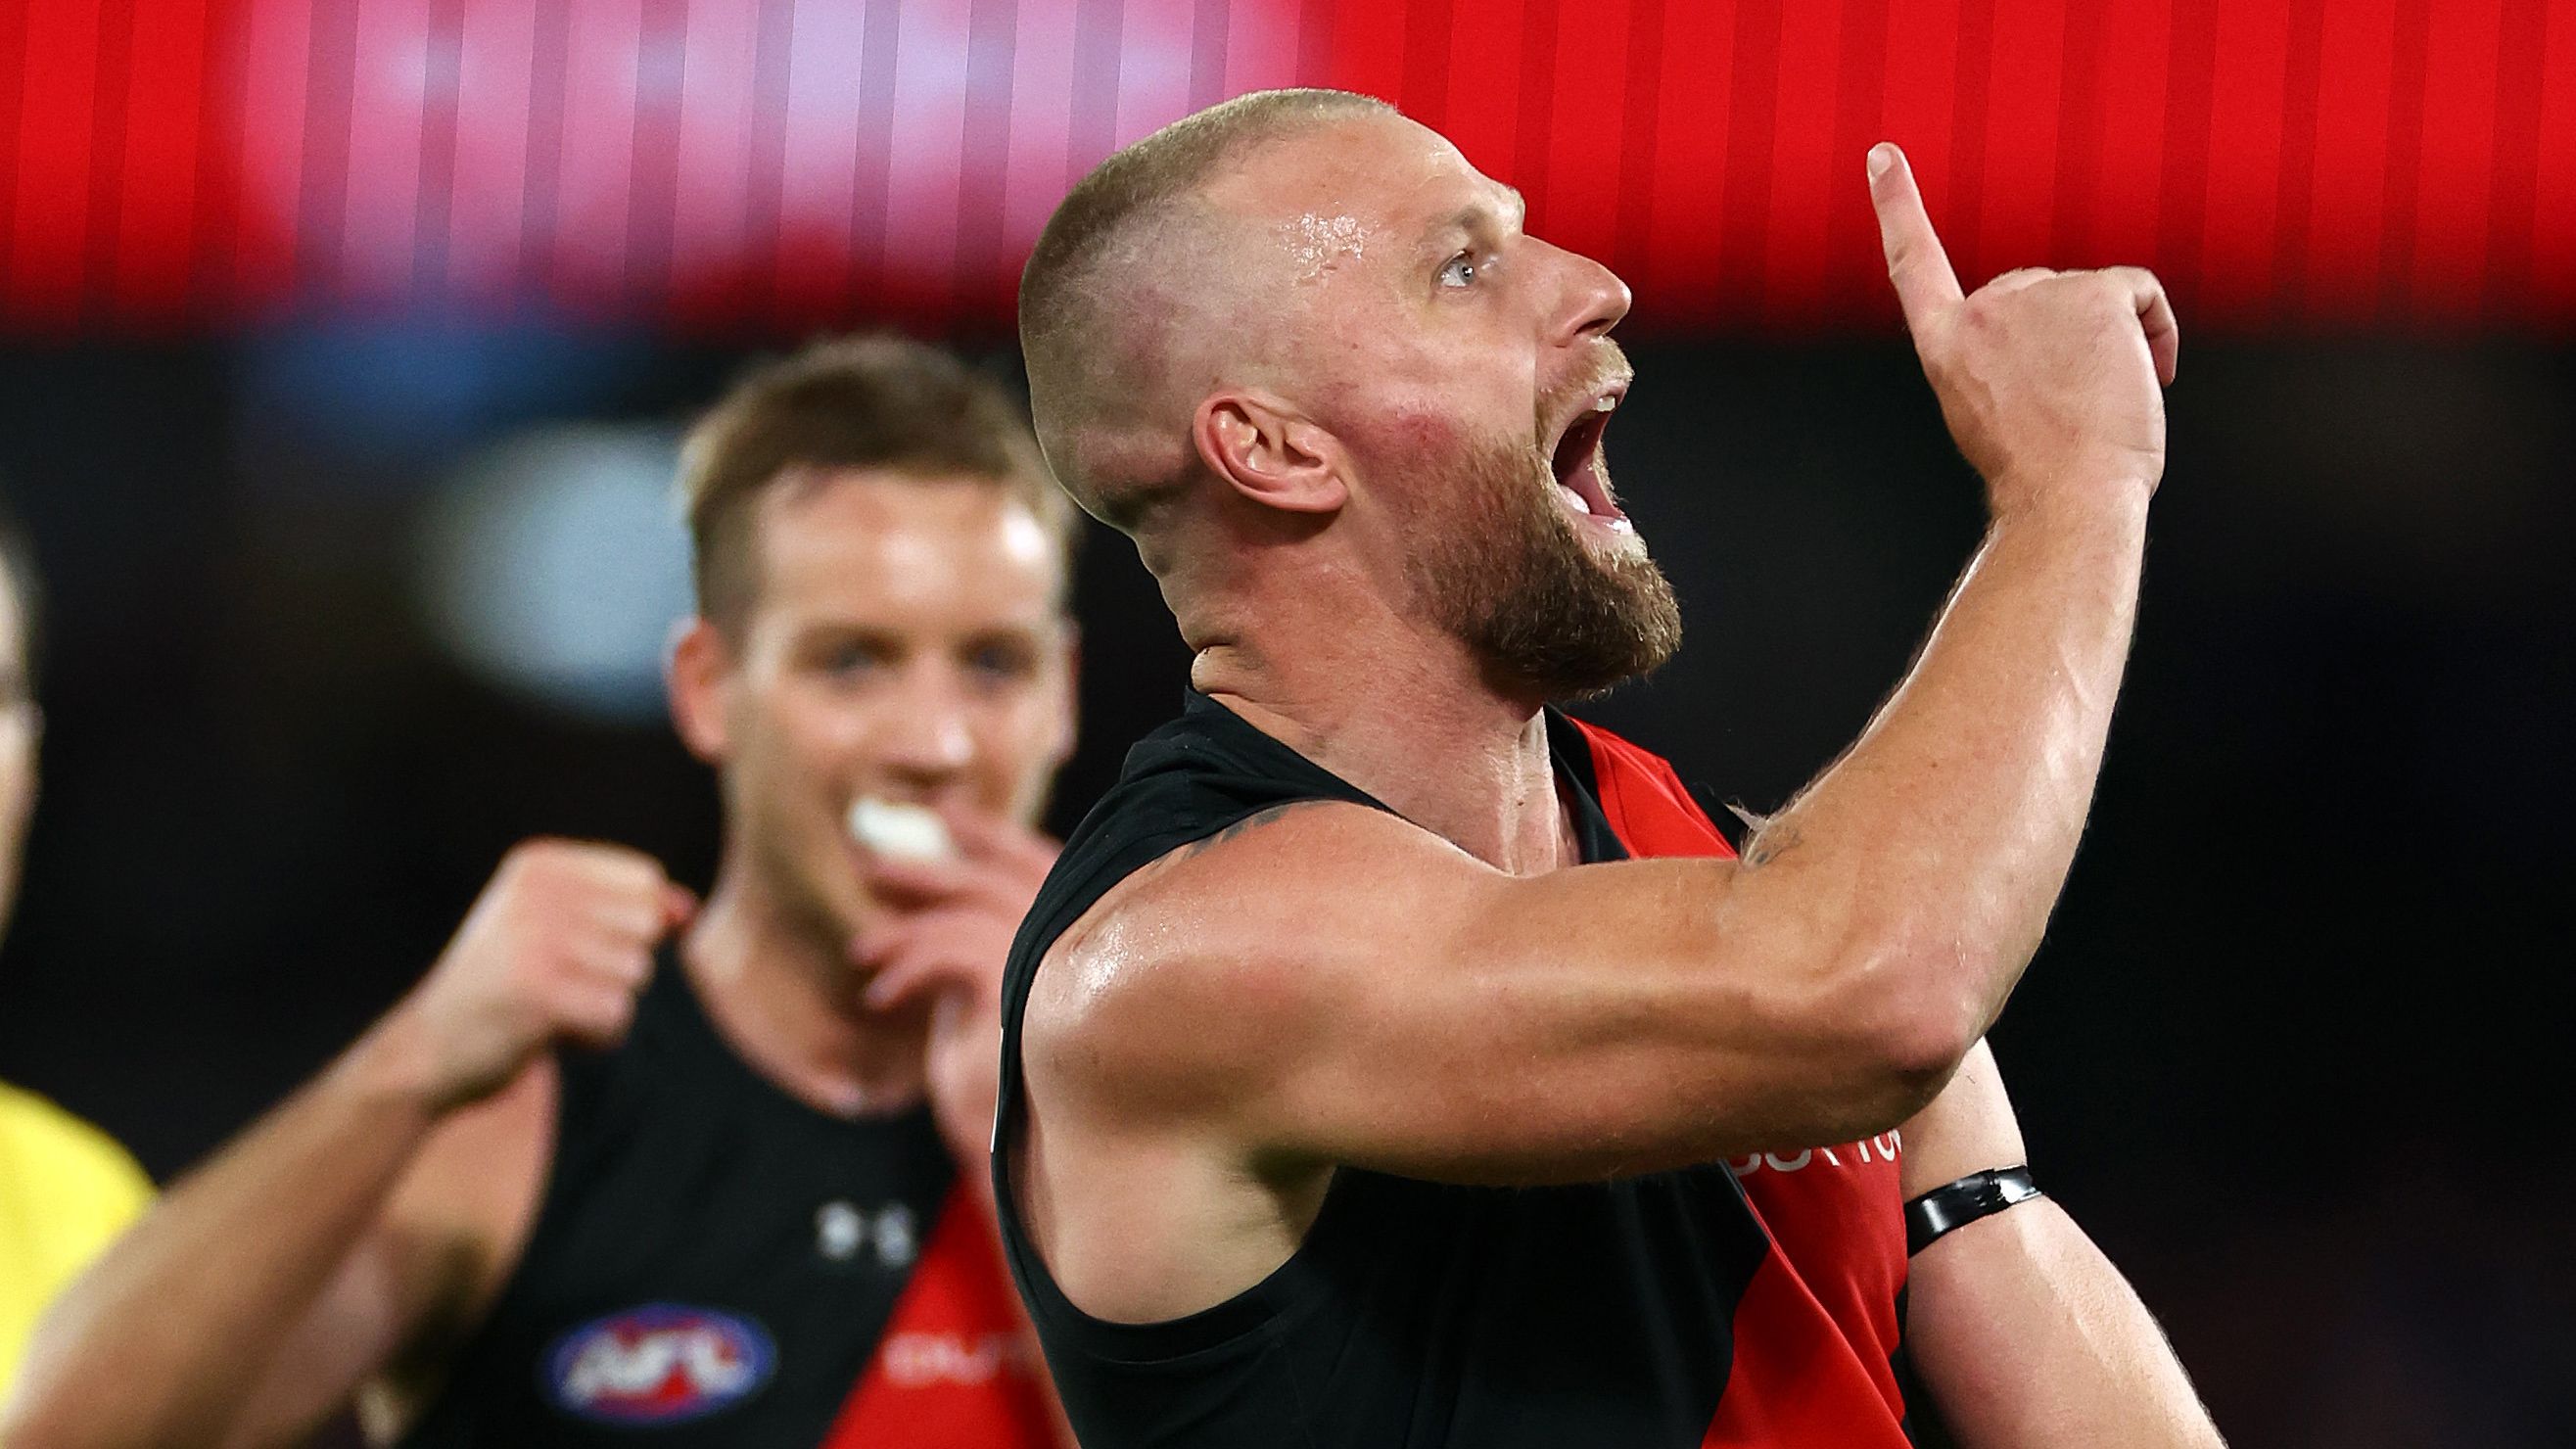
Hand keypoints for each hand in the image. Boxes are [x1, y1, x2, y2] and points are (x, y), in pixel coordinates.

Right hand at [388, 839, 694, 1111]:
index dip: (627, 928)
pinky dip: (595, 1038)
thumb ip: (629, 910)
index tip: (567, 948)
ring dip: (605, 1005)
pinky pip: (617, 1016)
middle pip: (648, 926)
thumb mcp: (560, 930)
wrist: (428, 1050)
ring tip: (548, 1007)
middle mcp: (535, 892)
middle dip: (619, 967)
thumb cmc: (506, 987)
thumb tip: (688, 909)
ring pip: (637, 974)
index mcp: (538, 864)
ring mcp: (535, 941)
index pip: (645, 880)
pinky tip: (547, 1034)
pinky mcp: (538, 994)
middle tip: (557, 982)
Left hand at [853, 812, 1058, 1173]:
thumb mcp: (1002, 1004)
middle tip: (871, 861)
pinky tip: (881, 997)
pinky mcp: (1018, 990)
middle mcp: (1084, 937)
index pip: (1037, 863)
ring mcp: (1056, 959)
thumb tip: (938, 907)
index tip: (945, 814)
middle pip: (998, 875)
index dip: (990, 835)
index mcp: (1088, 934)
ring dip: (905, 926)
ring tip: (862, 950)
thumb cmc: (1023, 1093)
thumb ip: (990, 951)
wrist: (1041, 1165)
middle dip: (931, 865)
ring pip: (968, 908)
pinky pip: (947, 951)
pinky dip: (907, 967)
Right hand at [1869, 142, 2179, 514]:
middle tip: (2072, 407)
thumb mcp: (1993, 413)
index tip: (1882, 155)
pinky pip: (2139, 296)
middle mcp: (1983, 310)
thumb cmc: (2039, 475)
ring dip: (2112, 348)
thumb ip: (2004, 359)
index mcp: (1946, 345)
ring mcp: (2038, 297)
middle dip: (2065, 340)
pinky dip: (2156, 332)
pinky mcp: (2094, 295)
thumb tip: (2062, 340)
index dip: (1897, 205)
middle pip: (2037, 295)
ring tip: (2104, 406)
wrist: (2066, 500)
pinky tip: (2151, 375)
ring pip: (2093, 302)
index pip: (1914, 263)